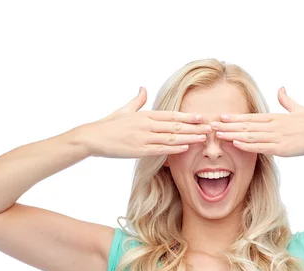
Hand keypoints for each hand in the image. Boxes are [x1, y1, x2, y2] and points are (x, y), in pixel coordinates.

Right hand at [80, 87, 209, 157]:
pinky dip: (174, 148)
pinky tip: (185, 148)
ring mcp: (143, 138)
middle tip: (210, 128)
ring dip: (189, 138)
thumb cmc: (109, 124)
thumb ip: (137, 101)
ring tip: (203, 138)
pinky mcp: (139, 150)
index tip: (201, 117)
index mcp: (145, 115)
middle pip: (175, 126)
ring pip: (171, 137)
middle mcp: (147, 125)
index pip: (171, 115)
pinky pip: (160, 149)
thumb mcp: (125, 110)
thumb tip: (143, 88)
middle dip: (194, 127)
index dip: (188, 116)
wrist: (93, 137)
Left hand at [211, 87, 303, 156]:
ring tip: (216, 134)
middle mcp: (273, 125)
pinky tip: (235, 143)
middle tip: (209, 124)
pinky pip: (261, 147)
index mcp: (275, 117)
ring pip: (249, 135)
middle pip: (245, 125)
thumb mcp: (298, 109)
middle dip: (226, 125)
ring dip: (231, 134)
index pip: (250, 117)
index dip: (234, 117)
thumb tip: (281, 88)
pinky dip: (247, 145)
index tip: (220, 116)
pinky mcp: (282, 148)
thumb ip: (286, 100)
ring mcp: (277, 136)